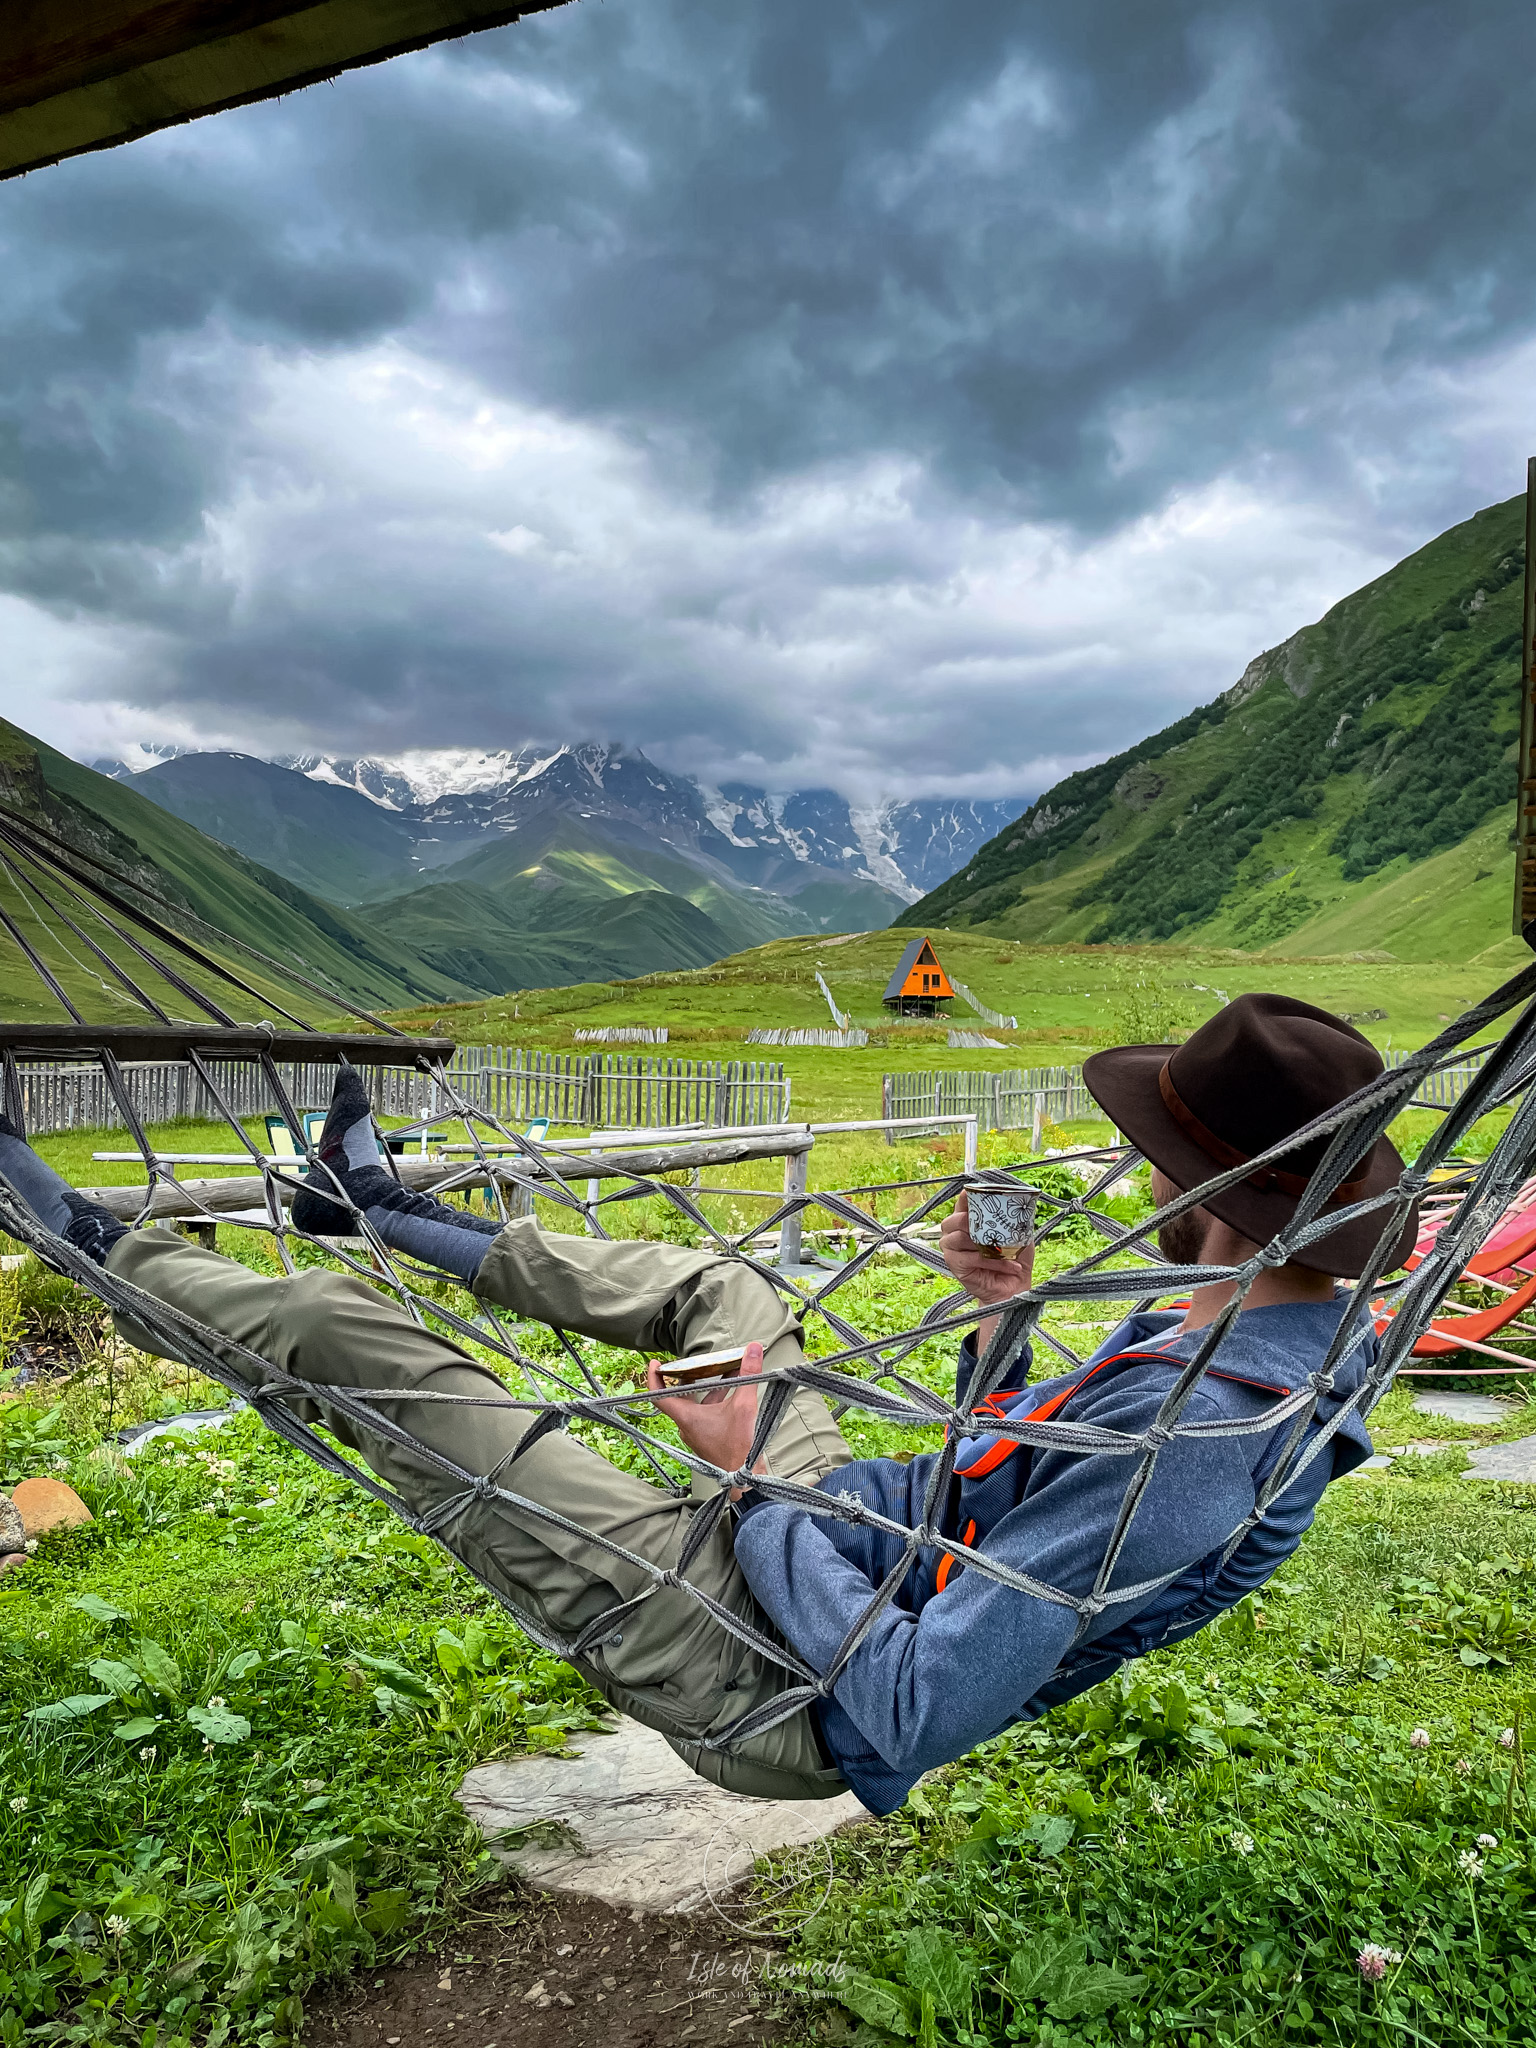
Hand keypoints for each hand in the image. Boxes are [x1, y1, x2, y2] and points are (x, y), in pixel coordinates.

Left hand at [646, 1341, 765, 1485]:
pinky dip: (712, 1399)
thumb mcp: (745, 1405)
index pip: (659, 1396)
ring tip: (717, 1370)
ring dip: (704, 1387)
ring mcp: (695, 1432)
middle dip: (684, 1376)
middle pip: (677, 1396)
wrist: (744, 1475)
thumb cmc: (739, 1446)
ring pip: (692, 1404)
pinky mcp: (705, 1436)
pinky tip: (731, 1389)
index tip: (655, 1363)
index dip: (654, 1377)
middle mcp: (686, 1425)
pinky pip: (702, 1412)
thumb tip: (754, 1349)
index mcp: (686, 1417)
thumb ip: (749, 1374)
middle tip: (690, 1361)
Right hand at [940, 1191, 1034, 1304]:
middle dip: (973, 1222)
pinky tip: (1010, 1265)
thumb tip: (1020, 1203)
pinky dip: (993, 1261)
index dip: (967, 1197)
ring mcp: (951, 1249)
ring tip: (1005, 1251)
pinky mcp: (955, 1265)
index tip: (972, 1192)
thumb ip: (1013, 1219)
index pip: (962, 1203)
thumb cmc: (1014, 1258)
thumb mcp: (1018, 1234)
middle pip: (955, 1219)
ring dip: (986, 1244)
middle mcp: (954, 1232)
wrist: (1013, 1287)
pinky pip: (972, 1258)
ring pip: (960, 1238)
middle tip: (992, 1229)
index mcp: (968, 1220)